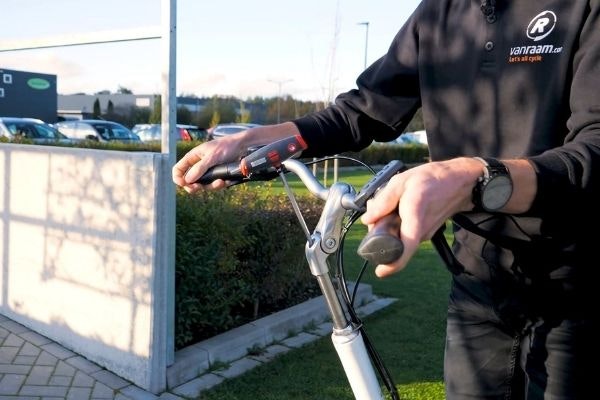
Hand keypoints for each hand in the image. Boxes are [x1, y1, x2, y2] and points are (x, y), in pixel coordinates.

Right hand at [172, 134, 246, 192]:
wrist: (244, 147)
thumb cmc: (226, 147)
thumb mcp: (212, 157)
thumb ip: (200, 168)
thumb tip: (187, 181)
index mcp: (193, 157)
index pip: (178, 170)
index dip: (178, 178)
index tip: (184, 184)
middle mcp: (199, 165)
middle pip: (190, 181)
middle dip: (194, 186)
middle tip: (199, 187)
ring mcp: (209, 171)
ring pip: (204, 185)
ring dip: (211, 186)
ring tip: (220, 182)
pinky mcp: (218, 176)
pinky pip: (215, 185)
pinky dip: (220, 185)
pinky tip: (227, 181)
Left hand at [360, 157, 481, 277]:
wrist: (460, 182)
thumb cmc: (433, 179)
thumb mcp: (402, 181)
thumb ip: (383, 201)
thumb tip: (368, 219)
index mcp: (414, 216)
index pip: (406, 247)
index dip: (393, 264)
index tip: (381, 272)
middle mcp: (421, 230)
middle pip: (395, 244)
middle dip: (379, 234)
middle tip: (375, 214)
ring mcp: (425, 233)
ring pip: (399, 239)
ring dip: (388, 228)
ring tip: (388, 207)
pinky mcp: (426, 232)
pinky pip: (406, 234)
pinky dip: (397, 225)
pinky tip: (398, 209)